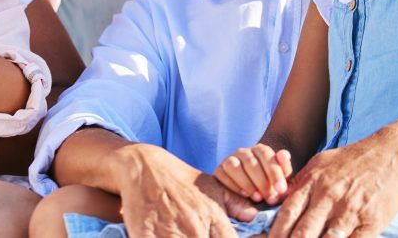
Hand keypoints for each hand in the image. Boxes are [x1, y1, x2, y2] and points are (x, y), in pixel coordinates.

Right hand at [117, 145, 257, 237]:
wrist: (143, 167)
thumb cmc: (180, 180)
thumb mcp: (211, 187)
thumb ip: (235, 203)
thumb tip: (254, 216)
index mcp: (212, 217)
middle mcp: (194, 227)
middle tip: (198, 236)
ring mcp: (170, 232)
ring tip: (182, 236)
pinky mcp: (146, 234)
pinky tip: (164, 237)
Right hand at [215, 144, 291, 204]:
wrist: (247, 196)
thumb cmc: (268, 186)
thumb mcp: (279, 179)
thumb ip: (284, 167)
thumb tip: (284, 154)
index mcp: (260, 150)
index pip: (266, 154)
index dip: (274, 172)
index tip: (281, 189)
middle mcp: (243, 152)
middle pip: (250, 162)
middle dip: (262, 182)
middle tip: (270, 198)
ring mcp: (229, 159)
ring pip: (234, 166)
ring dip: (247, 183)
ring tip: (257, 198)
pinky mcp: (219, 170)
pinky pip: (222, 174)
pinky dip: (233, 185)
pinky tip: (244, 195)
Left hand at [268, 135, 397, 237]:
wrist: (388, 155)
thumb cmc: (349, 162)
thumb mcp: (319, 164)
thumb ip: (299, 184)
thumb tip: (277, 200)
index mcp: (313, 183)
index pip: (288, 212)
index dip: (276, 232)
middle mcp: (328, 197)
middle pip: (303, 231)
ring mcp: (350, 210)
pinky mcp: (371, 221)